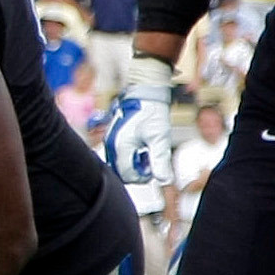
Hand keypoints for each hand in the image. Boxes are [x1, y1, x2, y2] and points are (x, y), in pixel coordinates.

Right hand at [103, 58, 173, 186]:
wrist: (145, 94)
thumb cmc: (151, 112)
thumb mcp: (160, 138)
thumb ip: (160, 161)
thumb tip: (164, 180)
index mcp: (120, 146)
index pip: (127, 175)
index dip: (143, 176)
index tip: (155, 169)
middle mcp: (111, 145)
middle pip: (121, 172)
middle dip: (137, 171)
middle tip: (151, 160)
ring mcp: (110, 141)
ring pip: (119, 165)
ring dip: (133, 164)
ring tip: (146, 152)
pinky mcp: (112, 138)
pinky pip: (118, 156)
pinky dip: (130, 157)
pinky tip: (140, 148)